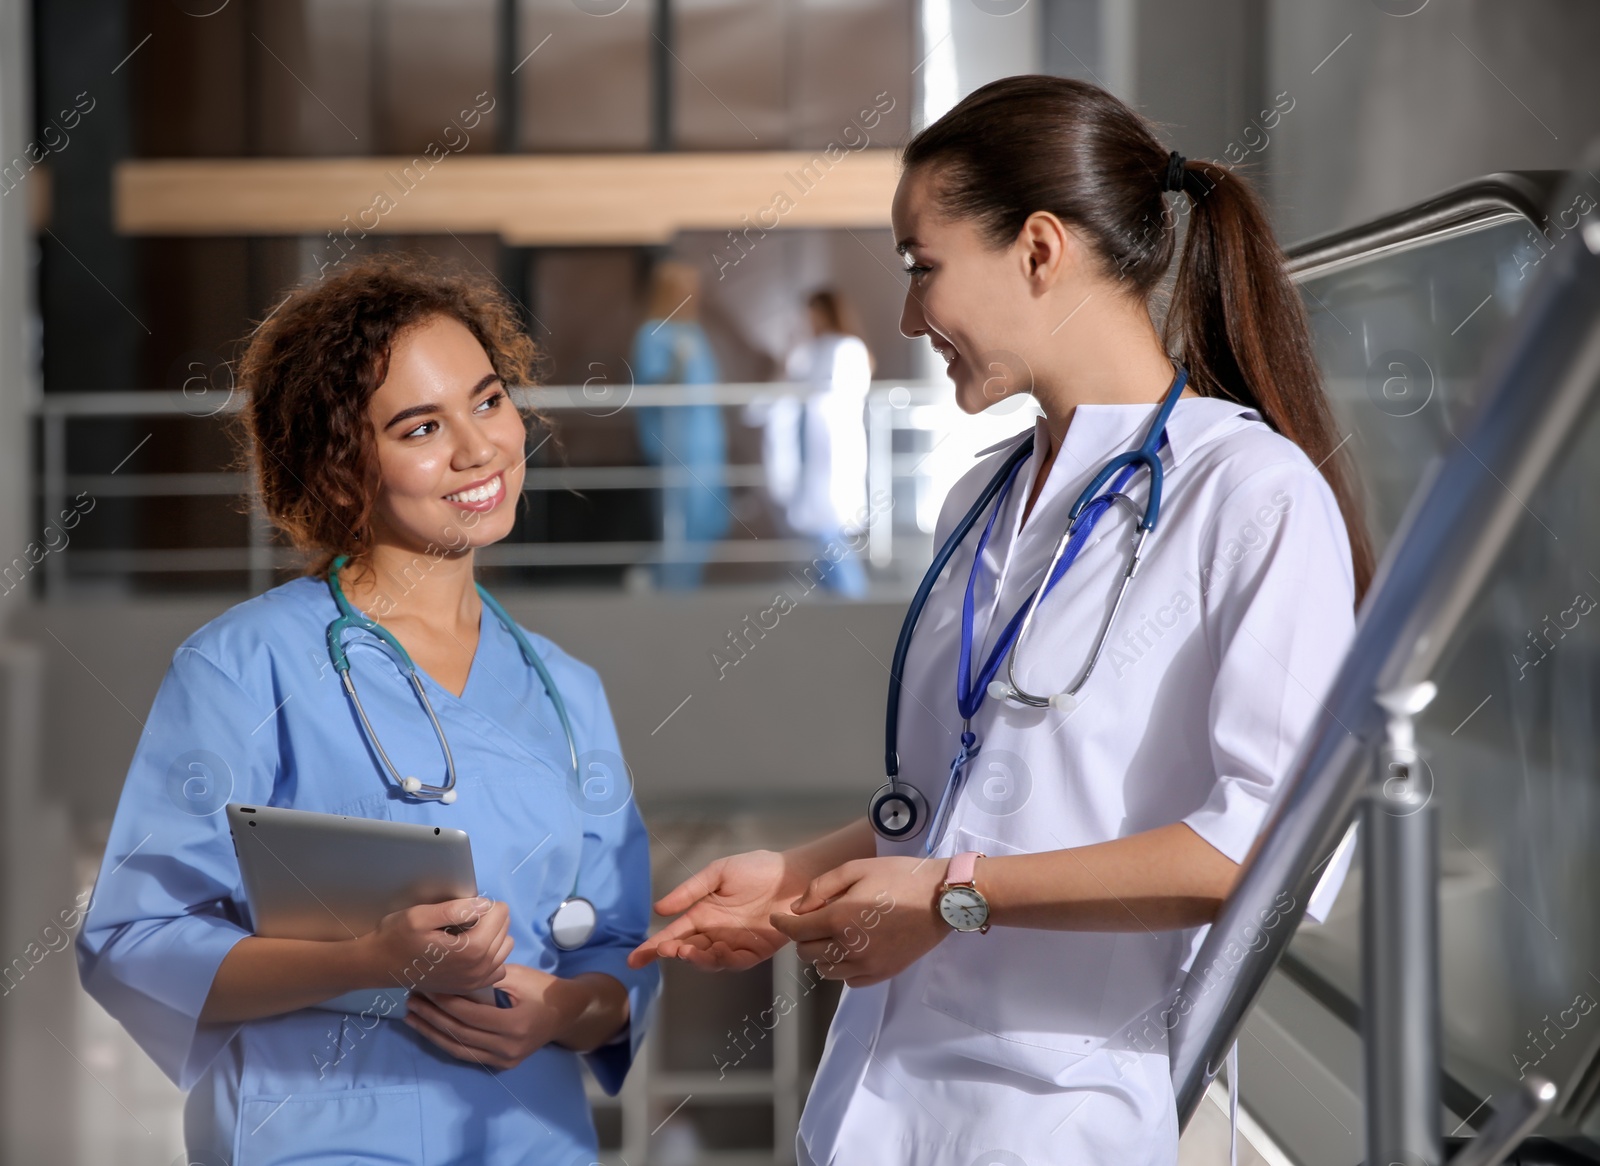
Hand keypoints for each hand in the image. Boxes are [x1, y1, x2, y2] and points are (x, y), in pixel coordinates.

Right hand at [361, 896, 512, 995]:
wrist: (379, 966)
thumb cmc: (397, 936)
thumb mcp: (421, 916)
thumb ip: (456, 909)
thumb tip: (484, 904)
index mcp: (471, 950)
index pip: (501, 913)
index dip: (484, 903)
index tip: (463, 908)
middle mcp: (479, 969)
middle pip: (505, 929)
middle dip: (488, 919)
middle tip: (462, 920)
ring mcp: (476, 982)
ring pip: (505, 947)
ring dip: (492, 936)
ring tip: (466, 933)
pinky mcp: (471, 988)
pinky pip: (498, 967)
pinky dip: (491, 955)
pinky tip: (470, 951)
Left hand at [403, 963, 585, 1069]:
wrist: (566, 1012)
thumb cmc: (542, 989)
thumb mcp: (517, 977)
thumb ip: (486, 980)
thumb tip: (450, 976)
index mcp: (514, 1026)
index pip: (469, 1014)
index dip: (445, 1001)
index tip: (426, 986)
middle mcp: (508, 1048)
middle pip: (461, 1033)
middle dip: (433, 1016)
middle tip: (412, 1000)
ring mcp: (505, 1060)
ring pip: (460, 1048)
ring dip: (433, 1032)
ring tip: (412, 1017)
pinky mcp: (501, 1063)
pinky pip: (468, 1054)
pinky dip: (447, 1041)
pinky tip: (431, 1030)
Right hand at [627, 849, 801, 970]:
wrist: (793, 874)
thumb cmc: (758, 868)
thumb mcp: (717, 873)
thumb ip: (689, 891)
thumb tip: (659, 909)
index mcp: (704, 914)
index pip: (674, 934)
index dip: (653, 947)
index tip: (634, 959)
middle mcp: (716, 932)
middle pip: (688, 950)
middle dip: (674, 953)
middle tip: (667, 949)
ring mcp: (735, 943)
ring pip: (709, 960)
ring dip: (696, 958)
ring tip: (688, 950)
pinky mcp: (756, 951)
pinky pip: (735, 962)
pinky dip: (724, 960)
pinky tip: (719, 950)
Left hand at [769, 857, 947, 987]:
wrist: (941, 898)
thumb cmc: (899, 876)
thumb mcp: (857, 868)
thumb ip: (822, 887)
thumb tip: (798, 908)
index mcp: (840, 919)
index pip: (797, 930)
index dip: (782, 924)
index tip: (777, 918)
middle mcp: (850, 947)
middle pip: (808, 953)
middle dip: (802, 937)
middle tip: (812, 922)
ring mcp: (867, 965)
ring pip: (826, 970)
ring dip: (821, 954)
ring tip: (832, 936)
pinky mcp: (883, 974)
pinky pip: (849, 980)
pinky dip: (842, 968)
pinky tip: (850, 950)